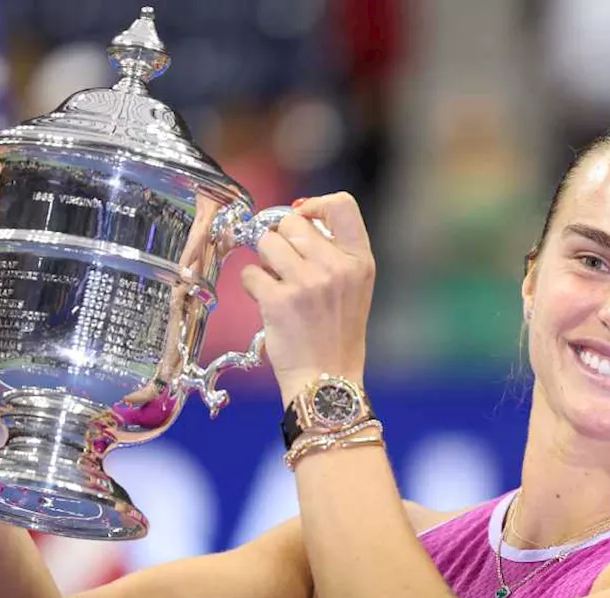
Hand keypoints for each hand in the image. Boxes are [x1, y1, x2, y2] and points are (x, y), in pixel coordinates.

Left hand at [240, 193, 375, 406]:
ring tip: (275, 283)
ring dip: (264, 260)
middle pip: (292, 222)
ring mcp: (307, 283)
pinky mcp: (279, 301)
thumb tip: (295, 216)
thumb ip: (334, 251)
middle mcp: (336, 267)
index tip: (303, 219)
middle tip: (282, 263)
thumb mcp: (354, 287)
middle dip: (280, 239)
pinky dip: (252, 286)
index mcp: (360, 261)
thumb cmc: (337, 335)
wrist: (327, 380)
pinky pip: (250, 273)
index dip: (315, 205)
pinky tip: (266, 301)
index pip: (342, 204)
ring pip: (266, 242)